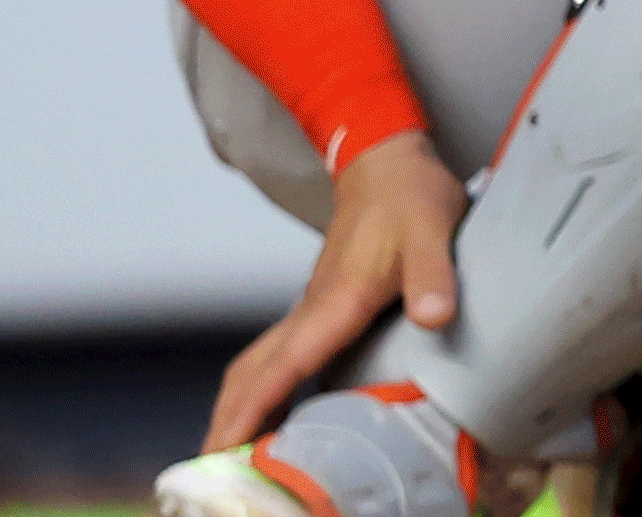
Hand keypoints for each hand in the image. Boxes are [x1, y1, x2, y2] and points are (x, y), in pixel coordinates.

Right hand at [207, 128, 461, 447]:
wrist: (387, 165)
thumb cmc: (410, 197)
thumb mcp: (433, 230)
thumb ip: (433, 274)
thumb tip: (434, 316)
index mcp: (337, 301)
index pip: (284, 366)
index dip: (253, 411)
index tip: (223, 451)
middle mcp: (311, 312)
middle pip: (251, 376)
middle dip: (226, 426)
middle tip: (207, 478)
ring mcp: (309, 311)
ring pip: (255, 369)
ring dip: (235, 411)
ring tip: (224, 461)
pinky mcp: (317, 310)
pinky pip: (274, 360)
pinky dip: (258, 394)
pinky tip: (266, 418)